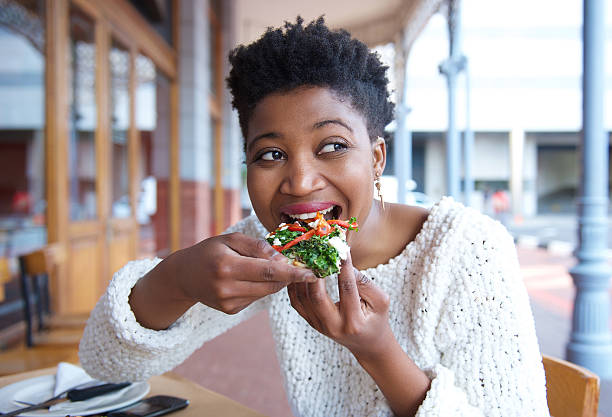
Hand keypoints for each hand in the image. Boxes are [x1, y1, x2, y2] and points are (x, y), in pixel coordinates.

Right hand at [175, 232, 318, 313]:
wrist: (183, 276)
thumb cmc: (210, 251)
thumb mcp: (230, 239)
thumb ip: (257, 247)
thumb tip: (282, 258)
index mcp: (226, 266)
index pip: (268, 271)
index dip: (293, 272)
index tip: (312, 273)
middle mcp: (227, 287)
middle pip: (270, 283)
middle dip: (288, 275)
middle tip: (300, 264)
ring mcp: (228, 302)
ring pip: (266, 292)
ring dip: (275, 280)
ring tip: (268, 266)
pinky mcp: (231, 310)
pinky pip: (256, 297)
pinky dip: (261, 287)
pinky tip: (249, 278)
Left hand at [287, 251, 394, 360]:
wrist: (367, 343)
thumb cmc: (376, 318)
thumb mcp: (380, 301)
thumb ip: (364, 283)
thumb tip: (344, 261)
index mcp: (354, 321)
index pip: (347, 289)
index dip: (344, 267)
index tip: (341, 248)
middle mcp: (333, 326)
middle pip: (317, 296)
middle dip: (315, 272)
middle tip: (316, 252)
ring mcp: (319, 326)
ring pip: (303, 298)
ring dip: (302, 276)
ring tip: (305, 257)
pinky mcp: (311, 323)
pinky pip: (297, 302)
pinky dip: (295, 285)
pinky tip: (299, 270)